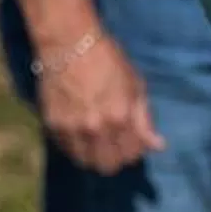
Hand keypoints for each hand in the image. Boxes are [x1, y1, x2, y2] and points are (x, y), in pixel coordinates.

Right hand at [37, 36, 165, 175]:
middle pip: (107, 166)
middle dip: (115, 158)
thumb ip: (145, 120)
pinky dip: (75, 146)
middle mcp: (96, 129)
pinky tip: (80, 130)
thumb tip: (158, 146)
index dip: (134, 151)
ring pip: (85, 162)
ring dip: (93, 154)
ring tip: (96, 138)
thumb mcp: (135, 86)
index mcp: (121, 118)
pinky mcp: (52, 126)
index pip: (130, 156)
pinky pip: (66, 150)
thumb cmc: (109, 61)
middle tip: (114, 143)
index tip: (132, 140)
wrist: (69, 44)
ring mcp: (71, 129)